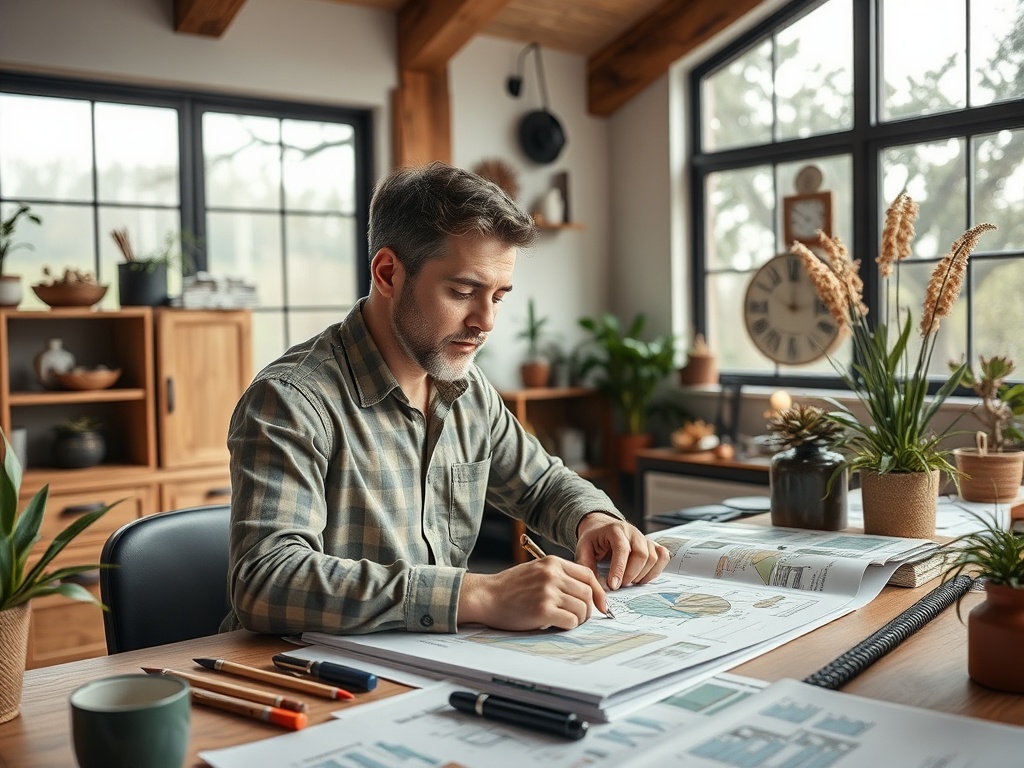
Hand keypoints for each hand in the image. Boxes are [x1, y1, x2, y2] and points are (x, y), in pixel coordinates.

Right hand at [458, 558, 608, 630]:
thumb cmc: (509, 587)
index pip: (588, 575)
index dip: (598, 591)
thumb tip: (585, 592)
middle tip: (580, 617)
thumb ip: (558, 576)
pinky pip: (570, 621)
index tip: (601, 604)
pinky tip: (557, 624)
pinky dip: (569, 626)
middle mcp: (552, 575)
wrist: (486, 596)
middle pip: (587, 593)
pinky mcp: (543, 610)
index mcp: (552, 562)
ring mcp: (548, 592)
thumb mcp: (536, 571)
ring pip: (582, 609)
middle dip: (589, 609)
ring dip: (578, 619)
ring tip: (566, 620)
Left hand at [576, 513, 668, 589]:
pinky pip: (663, 557)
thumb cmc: (593, 539)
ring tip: (629, 581)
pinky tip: (642, 577)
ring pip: (653, 558)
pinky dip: (656, 570)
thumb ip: (587, 567)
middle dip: (631, 575)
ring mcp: (645, 538)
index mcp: (615, 530)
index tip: (613, 586)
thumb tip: (595, 589)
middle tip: (620, 585)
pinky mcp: (652, 545)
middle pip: (642, 555)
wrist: (601, 528)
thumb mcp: (583, 550)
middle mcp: (633, 532)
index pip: (622, 549)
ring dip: (643, 575)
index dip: (619, 569)